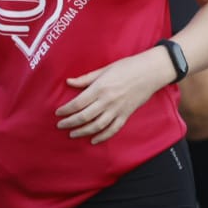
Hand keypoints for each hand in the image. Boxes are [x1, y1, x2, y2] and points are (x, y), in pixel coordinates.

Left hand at [55, 47, 172, 143]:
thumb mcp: (103, 69)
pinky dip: (103, 137)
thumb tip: (68, 82)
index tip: (57, 113)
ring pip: (97, 126)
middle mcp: (107, 101)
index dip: (66, 110)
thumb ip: (85, 79)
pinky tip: (94, 140)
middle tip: (60, 126)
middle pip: (85, 116)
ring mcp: (117, 110)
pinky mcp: (126, 115)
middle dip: (70, 122)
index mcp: (100, 88)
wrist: (149, 73)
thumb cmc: (126, 67)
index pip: (78, 103)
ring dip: (83, 132)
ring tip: (72, 134)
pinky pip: (113, 129)